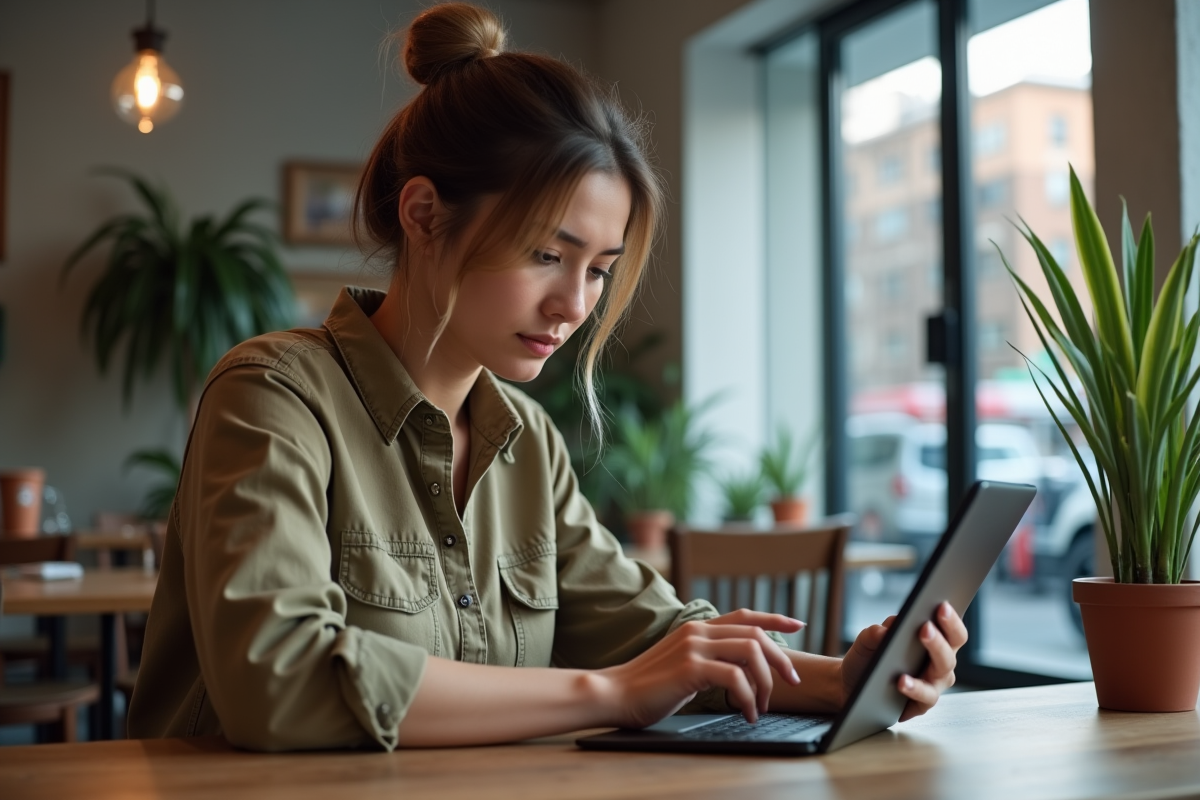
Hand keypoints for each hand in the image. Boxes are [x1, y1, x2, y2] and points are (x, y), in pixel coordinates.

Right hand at [597, 610, 803, 728]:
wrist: (614, 693)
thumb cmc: (647, 686)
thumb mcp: (682, 663)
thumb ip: (706, 657)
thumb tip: (738, 669)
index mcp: (696, 628)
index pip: (744, 615)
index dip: (774, 618)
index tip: (798, 625)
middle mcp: (697, 631)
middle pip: (755, 634)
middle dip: (780, 659)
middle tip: (791, 682)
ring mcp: (693, 647)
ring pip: (750, 652)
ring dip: (765, 682)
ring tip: (760, 706)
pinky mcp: (690, 668)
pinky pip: (735, 677)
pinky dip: (747, 698)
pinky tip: (745, 713)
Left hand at [840, 602, 966, 721]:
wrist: (851, 684)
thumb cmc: (868, 658)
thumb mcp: (866, 641)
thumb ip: (875, 633)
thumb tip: (887, 628)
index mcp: (934, 641)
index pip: (950, 628)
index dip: (951, 617)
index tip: (942, 604)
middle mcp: (939, 662)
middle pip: (952, 647)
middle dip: (942, 633)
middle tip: (926, 625)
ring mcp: (934, 683)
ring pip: (943, 670)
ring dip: (933, 655)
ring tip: (920, 640)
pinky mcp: (922, 704)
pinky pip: (926, 696)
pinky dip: (915, 688)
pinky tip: (902, 681)